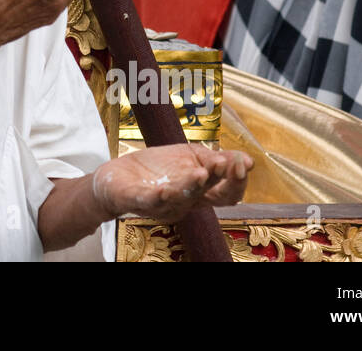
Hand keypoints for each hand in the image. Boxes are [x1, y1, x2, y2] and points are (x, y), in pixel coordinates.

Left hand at [91, 145, 252, 224]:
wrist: (116, 178)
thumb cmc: (156, 169)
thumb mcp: (188, 158)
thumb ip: (213, 160)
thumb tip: (246, 159)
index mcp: (199, 193)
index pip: (227, 194)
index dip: (238, 181)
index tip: (246, 163)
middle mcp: (185, 202)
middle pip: (210, 197)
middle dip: (223, 182)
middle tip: (230, 166)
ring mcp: (162, 203)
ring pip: (181, 198)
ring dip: (191, 186)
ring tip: (199, 173)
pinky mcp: (137, 200)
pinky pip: (150, 201)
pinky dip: (158, 197)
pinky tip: (165, 189)